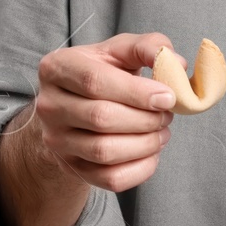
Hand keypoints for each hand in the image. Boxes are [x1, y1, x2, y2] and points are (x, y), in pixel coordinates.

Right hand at [29, 32, 178, 191]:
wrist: (76, 105)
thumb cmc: (104, 73)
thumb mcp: (121, 50)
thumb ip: (149, 47)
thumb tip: (175, 64)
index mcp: (57, 68)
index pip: (94, 81)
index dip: (137, 92)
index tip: (168, 97)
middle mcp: (49, 105)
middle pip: (101, 118)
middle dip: (145, 119)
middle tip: (167, 114)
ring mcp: (56, 140)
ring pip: (105, 151)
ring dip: (145, 144)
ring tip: (161, 132)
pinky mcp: (70, 167)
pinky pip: (109, 179)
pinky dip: (140, 169)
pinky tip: (151, 152)